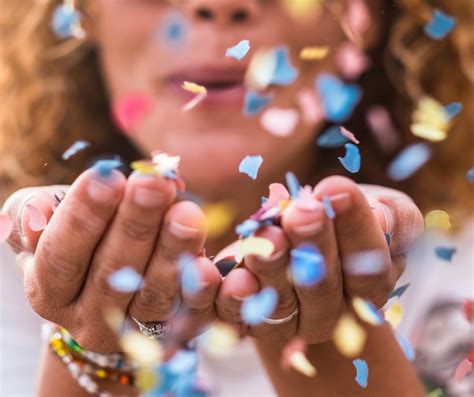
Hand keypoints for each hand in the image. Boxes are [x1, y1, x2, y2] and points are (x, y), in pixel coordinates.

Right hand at [3, 169, 220, 351]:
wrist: (110, 283)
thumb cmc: (80, 238)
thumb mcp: (48, 223)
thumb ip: (33, 213)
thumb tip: (39, 212)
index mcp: (49, 290)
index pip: (60, 255)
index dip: (82, 218)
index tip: (108, 177)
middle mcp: (88, 319)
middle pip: (112, 274)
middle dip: (135, 225)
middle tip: (155, 184)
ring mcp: (133, 332)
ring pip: (154, 296)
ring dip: (173, 253)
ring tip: (188, 213)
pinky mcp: (173, 334)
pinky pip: (190, 316)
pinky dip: (201, 292)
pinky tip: (210, 264)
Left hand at [215, 176, 423, 342]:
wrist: (307, 242)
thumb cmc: (347, 220)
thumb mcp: (383, 211)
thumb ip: (393, 216)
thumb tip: (382, 216)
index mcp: (369, 284)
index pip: (369, 263)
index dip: (355, 227)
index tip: (336, 188)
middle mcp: (332, 311)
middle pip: (323, 286)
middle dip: (312, 245)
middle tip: (302, 211)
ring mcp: (290, 320)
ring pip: (281, 302)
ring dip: (272, 268)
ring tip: (265, 235)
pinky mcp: (251, 319)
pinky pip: (239, 318)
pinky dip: (233, 299)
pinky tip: (230, 278)